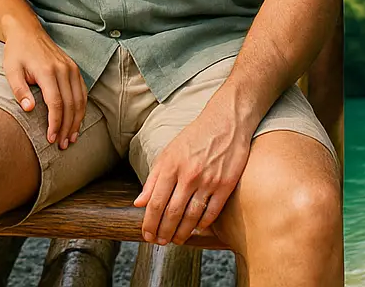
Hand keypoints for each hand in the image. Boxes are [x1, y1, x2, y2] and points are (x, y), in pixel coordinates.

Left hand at [2, 25, 86, 148]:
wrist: (27, 31)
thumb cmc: (16, 52)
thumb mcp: (11, 70)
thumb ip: (19, 90)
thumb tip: (29, 109)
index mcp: (47, 71)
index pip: (56, 103)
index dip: (55, 123)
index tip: (51, 139)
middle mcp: (63, 69)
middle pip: (70, 104)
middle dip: (67, 127)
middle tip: (62, 145)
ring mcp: (71, 68)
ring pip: (80, 100)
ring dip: (77, 121)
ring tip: (71, 138)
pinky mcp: (74, 68)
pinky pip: (82, 92)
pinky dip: (81, 108)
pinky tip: (77, 121)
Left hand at [133, 101, 251, 244]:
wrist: (225, 122)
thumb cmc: (194, 137)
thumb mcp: (168, 153)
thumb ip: (153, 179)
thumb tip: (138, 202)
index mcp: (171, 166)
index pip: (155, 202)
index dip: (149, 223)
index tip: (147, 234)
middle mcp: (188, 174)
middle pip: (172, 213)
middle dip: (163, 232)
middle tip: (160, 242)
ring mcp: (208, 180)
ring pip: (191, 216)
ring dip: (182, 232)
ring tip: (176, 240)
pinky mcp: (226, 184)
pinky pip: (212, 211)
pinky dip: (203, 224)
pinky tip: (196, 229)